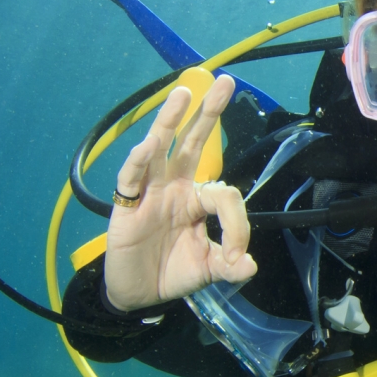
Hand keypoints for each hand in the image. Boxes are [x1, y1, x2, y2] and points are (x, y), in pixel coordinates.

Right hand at [103, 75, 257, 311]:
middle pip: (192, 142)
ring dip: (169, 121)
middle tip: (225, 83)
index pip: (224, 193)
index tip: (238, 256)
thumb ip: (230, 266)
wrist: (138, 294)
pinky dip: (138, 162)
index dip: (237, 223)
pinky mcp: (126, 206)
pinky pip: (131, 179)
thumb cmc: (173, 272)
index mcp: (198, 199)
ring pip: (160, 148)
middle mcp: (175, 187)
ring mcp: (150, 193)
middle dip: (208, 114)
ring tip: (184, 94)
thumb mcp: (208, 270)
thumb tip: (250, 266)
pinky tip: (147, 146)